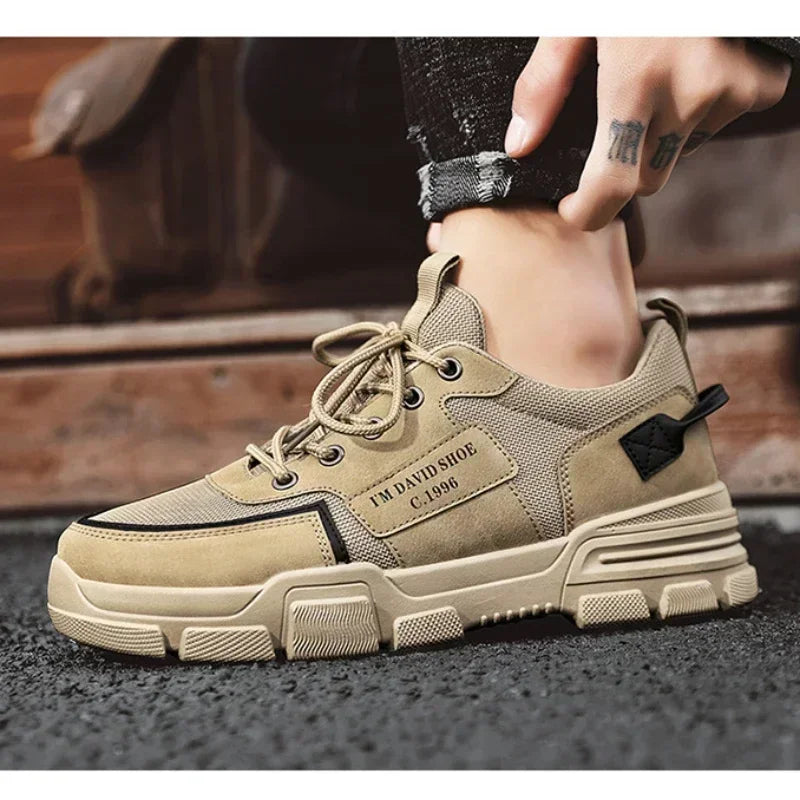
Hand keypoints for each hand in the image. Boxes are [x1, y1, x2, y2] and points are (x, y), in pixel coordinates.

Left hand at [505, 38, 790, 229]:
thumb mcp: (576, 18)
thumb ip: (545, 83)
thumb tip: (520, 145)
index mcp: (636, 80)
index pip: (613, 185)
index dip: (588, 211)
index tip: (572, 210)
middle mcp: (688, 96)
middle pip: (645, 178)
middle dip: (619, 171)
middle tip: (607, 129)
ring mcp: (729, 92)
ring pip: (680, 151)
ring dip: (660, 135)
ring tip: (653, 75)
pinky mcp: (759, 84)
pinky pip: (717, 123)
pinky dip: (698, 111)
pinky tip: (690, 68)